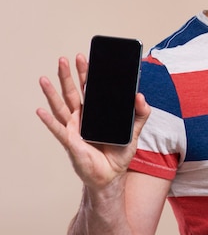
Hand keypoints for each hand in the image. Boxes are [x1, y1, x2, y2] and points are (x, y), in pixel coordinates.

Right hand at [36, 55, 149, 189]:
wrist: (112, 176)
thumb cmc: (119, 153)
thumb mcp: (135, 130)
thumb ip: (141, 113)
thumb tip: (140, 96)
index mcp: (97, 111)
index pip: (91, 88)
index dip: (88, 73)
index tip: (86, 58)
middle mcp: (83, 116)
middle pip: (74, 92)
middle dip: (69, 75)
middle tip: (66, 59)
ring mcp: (75, 127)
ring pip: (62, 106)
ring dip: (53, 92)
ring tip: (45, 79)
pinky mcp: (71, 141)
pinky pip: (58, 129)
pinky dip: (48, 120)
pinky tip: (40, 110)